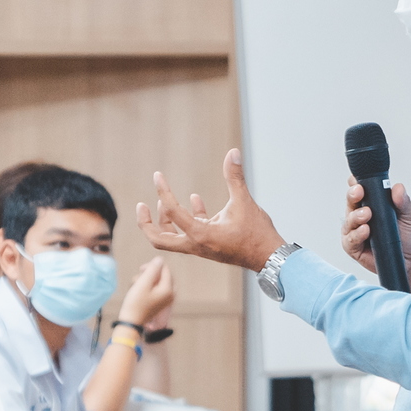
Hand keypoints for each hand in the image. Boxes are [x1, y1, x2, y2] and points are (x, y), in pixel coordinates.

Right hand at [117, 258, 174, 329]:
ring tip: (136, 286)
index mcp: (169, 289)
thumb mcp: (143, 283)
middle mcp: (171, 294)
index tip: (141, 269)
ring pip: (158, 282)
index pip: (165, 269)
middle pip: (163, 275)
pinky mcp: (160, 302)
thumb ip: (152, 269)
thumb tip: (160, 259)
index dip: (153, 265)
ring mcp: (166, 299)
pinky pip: (156, 289)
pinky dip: (147, 287)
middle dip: (149, 274)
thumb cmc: (136, 303)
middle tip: (138, 277)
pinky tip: (138, 291)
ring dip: (146, 280)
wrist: (131, 322)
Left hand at [138, 149, 287, 272]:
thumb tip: (233, 152)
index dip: (163, 191)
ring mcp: (201, 247)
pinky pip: (190, 233)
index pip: (172, 212)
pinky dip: (187, 218)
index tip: (158, 176)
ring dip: (165, 221)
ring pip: (172, 239)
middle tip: (141, 205)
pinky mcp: (209, 246)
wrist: (269, 258)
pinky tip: (195, 198)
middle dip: (146, 223)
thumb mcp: (244, 203)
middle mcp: (196, 244)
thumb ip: (235, 177)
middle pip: (159, 239)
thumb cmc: (257, 234)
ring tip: (165, 202)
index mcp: (200, 235)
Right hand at [343, 179, 410, 291]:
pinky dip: (356, 235)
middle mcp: (360, 215)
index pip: (359, 189)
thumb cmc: (408, 236)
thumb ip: (403, 201)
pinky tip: (365, 230)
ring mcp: (355, 231)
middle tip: (360, 192)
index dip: (356, 183)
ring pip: (348, 221)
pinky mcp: (354, 248)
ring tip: (367, 214)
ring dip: (356, 216)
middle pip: (350, 202)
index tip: (359, 181)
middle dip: (353, 195)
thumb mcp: (409, 215)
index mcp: (371, 203)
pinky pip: (350, 240)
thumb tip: (398, 188)